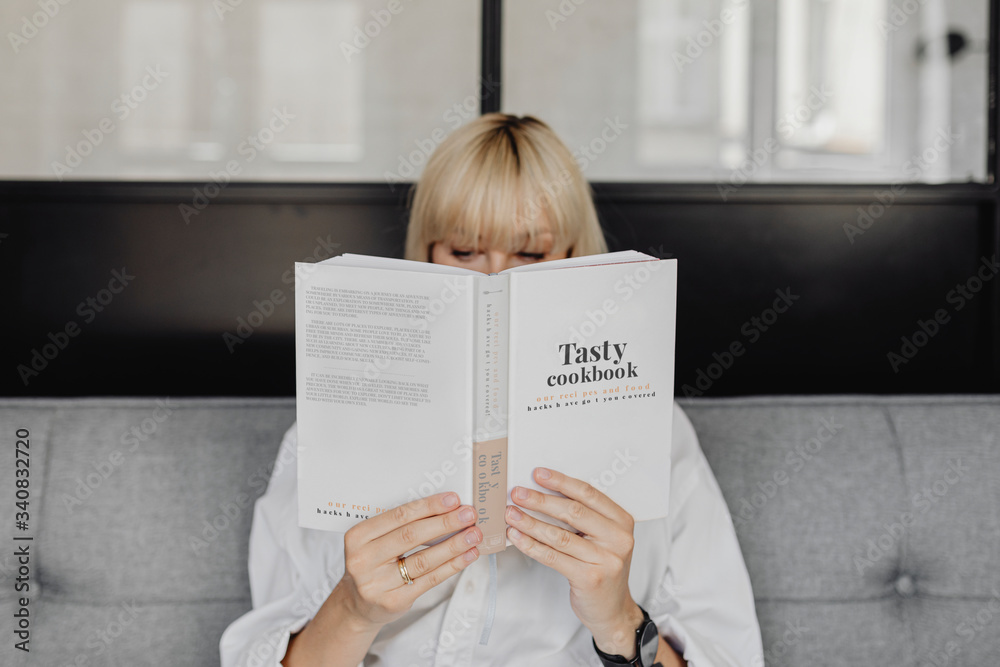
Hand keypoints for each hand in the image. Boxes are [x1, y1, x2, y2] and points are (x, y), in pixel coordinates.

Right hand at [335, 492, 481, 630]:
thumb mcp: (374, 542)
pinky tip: (467, 556)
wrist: (358, 605)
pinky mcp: (393, 602)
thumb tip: (444, 508)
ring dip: (453, 545)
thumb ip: (400, 526)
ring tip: (473, 535)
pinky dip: (452, 566)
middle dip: (445, 523)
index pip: (399, 516)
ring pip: (423, 560)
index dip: (428, 507)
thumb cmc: (373, 565)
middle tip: (469, 514)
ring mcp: (376, 583)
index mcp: (358, 536)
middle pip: (411, 536)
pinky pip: (429, 580)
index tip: (453, 499)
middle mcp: (362, 560)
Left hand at [505, 468, 643, 656]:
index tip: (538, 474)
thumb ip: (585, 518)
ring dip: (531, 522)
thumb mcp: (603, 538)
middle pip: (573, 512)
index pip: (588, 494)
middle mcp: (618, 539)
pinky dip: (531, 545)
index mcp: (622, 521)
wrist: (613, 609)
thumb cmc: (603, 567)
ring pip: (560, 535)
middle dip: (541, 500)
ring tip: (511, 514)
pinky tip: (517, 537)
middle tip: (518, 493)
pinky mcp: (589, 578)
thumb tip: (544, 493)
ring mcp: (606, 560)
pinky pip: (553, 557)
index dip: (561, 482)